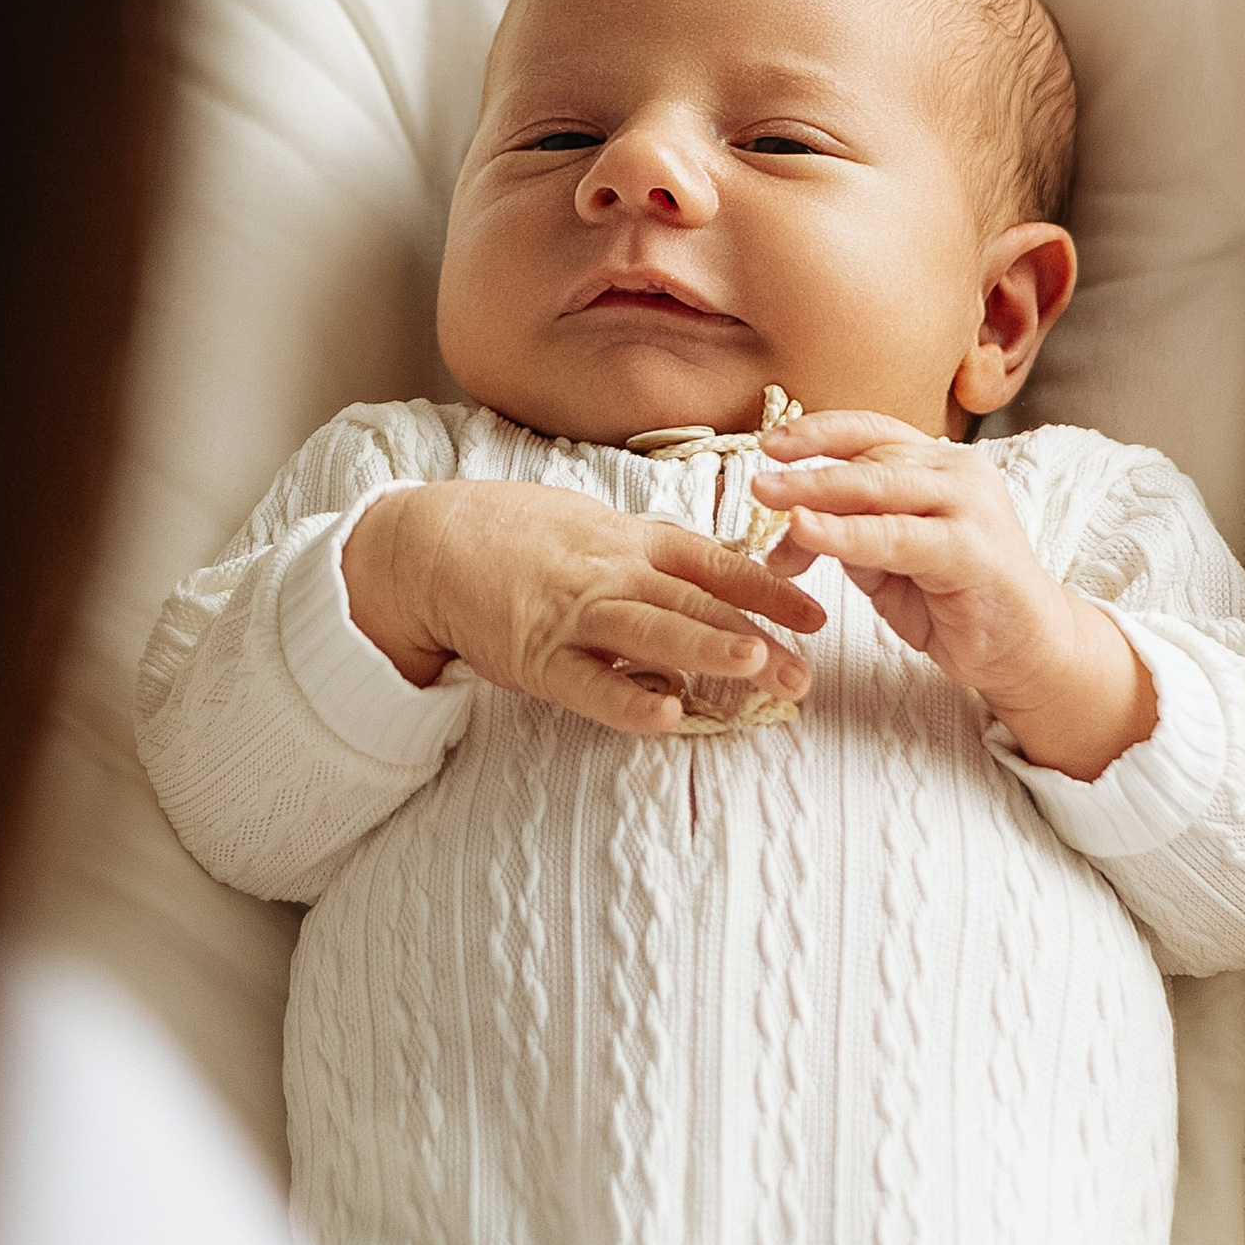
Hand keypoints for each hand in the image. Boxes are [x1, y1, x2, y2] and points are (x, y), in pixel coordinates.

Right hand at [343, 479, 825, 736]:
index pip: (713, 563)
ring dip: (705, 648)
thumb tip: (705, 574)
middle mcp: (610, 573)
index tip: (816, 615)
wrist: (428, 544)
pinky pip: (588, 684)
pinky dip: (626, 701)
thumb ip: (646, 553)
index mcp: (630, 541)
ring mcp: (574, 614)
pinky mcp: (536, 656)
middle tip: (806, 668)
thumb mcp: (591, 528)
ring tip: (757, 665)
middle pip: (694, 602)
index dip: (767, 588)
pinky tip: (665, 717)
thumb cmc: (513, 536)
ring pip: (650, 631)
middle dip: (756, 634)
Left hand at [757, 415, 1156, 780]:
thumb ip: (847, 536)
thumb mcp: (887, 564)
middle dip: (806, 467)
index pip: (872, 431)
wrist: (1026, 649)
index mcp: (938, 466)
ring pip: (879, 488)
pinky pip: (896, 536)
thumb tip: (786, 527)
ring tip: (768, 497)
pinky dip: (847, 534)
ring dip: (817, 492)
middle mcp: (957, 473)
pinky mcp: (972, 548)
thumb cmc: (957, 602)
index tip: (769, 444)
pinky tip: (807, 532)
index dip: (819, 432)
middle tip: (755, 482)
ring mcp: (969, 506)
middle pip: (869, 457)